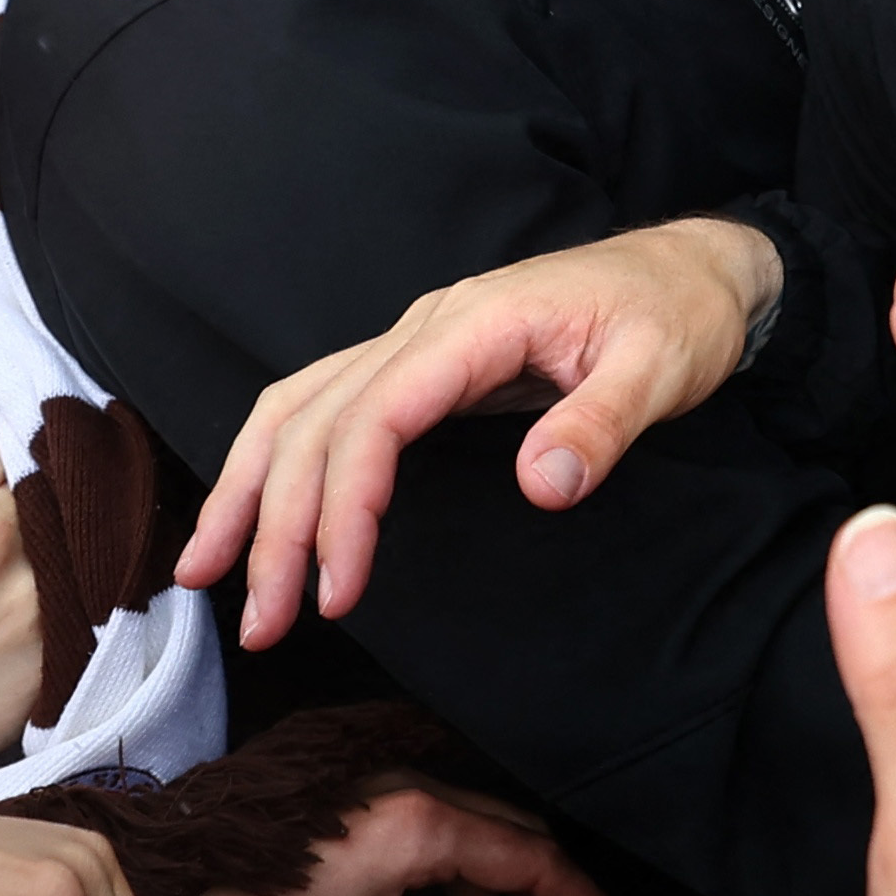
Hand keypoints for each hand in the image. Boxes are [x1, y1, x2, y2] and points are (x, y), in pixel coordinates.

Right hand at [182, 213, 782, 647]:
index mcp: (476, 324)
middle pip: (317, 423)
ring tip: (204, 577)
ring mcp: (416, 341)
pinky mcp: (421, 363)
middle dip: (275, 525)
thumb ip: (604, 424)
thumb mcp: (663, 368)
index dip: (345, 506)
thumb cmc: (680, 316)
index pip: (376, 416)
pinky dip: (275, 461)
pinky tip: (251, 514)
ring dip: (247, 492)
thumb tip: (542, 485)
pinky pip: (323, 406)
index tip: (338, 591)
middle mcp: (427, 325)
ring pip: (297, 409)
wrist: (691, 270)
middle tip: (261, 624)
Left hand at [192, 778, 626, 895]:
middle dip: (552, 886)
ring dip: (508, 870)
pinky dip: (464, 853)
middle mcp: (398, 785)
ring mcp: (365, 777)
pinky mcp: (336, 785)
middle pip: (507, 827)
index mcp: (413, 830)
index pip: (527, 858)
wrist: (140, 895)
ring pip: (470, 815)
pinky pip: (428, 809)